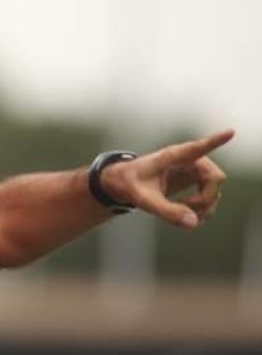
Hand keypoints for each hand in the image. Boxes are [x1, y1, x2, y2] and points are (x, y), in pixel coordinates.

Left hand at [100, 129, 233, 228]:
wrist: (124, 183)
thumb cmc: (131, 184)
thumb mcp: (144, 200)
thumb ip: (167, 211)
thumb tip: (193, 222)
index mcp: (173, 157)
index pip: (197, 148)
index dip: (215, 141)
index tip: (230, 132)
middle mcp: (189, 160)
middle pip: (215, 178)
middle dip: (206, 198)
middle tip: (185, 210)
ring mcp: (194, 170)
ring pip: (215, 189)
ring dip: (205, 207)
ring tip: (183, 216)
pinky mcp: (194, 180)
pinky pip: (210, 196)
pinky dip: (203, 210)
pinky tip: (188, 217)